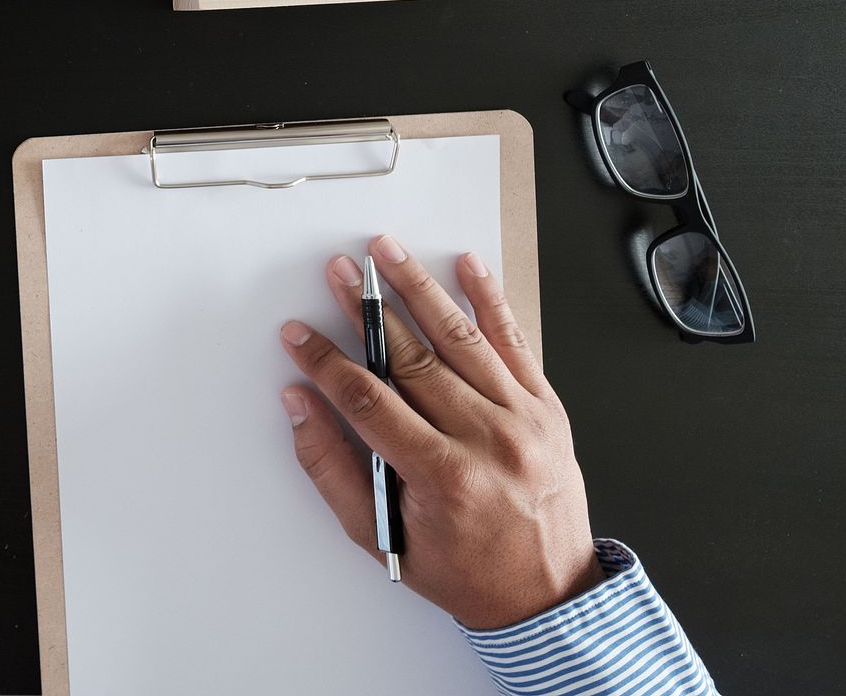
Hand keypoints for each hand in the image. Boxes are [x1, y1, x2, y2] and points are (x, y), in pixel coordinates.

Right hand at [278, 235, 601, 630]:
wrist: (546, 594)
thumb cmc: (463, 570)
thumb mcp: (381, 536)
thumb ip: (331, 468)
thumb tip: (300, 405)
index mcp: (443, 477)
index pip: (368, 401)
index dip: (326, 362)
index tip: (298, 335)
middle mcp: (488, 441)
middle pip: (413, 358)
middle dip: (368, 310)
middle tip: (340, 273)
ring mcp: (523, 420)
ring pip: (461, 339)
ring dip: (420, 288)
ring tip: (389, 251)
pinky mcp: (546, 409)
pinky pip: (516, 344)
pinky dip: (491, 301)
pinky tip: (468, 267)